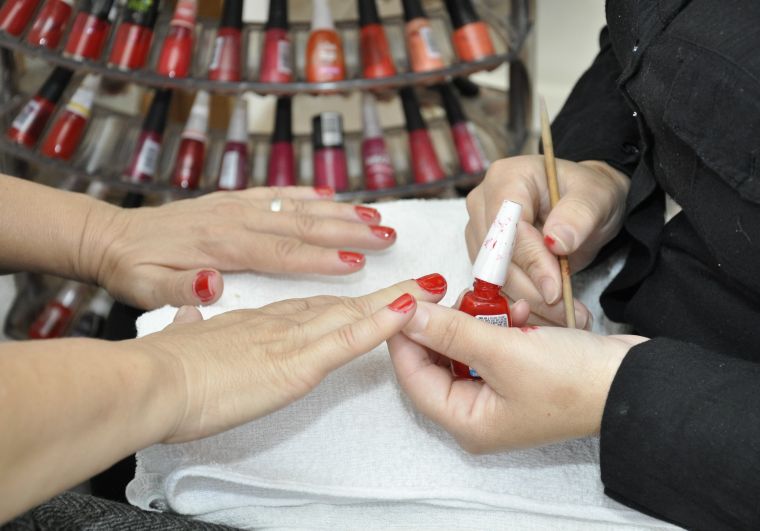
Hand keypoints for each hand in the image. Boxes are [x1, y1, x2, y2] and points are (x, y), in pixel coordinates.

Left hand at [81, 187, 397, 308]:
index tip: (357, 264)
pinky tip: (328, 194)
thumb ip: (178, 289)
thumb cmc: (132, 269)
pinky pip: (275, 194)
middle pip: (302, 224)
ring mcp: (235, 206)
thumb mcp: (145, 288)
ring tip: (376, 215)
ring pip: (296, 206)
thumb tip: (211, 285)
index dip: (322, 258)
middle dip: (348, 230)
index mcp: (221, 245)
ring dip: (338, 210)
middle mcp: (235, 220)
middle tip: (388, 236)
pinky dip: (305, 193)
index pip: (282, 253)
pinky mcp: (231, 201)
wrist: (109, 237)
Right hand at [132, 274, 447, 442]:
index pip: (309, 307)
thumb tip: (193, 308)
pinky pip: (349, 340)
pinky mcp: (297, 362)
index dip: (343, 299)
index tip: (367, 294)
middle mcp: (280, 322)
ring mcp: (292, 339)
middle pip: (341, 305)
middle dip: (383, 295)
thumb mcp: (180, 338)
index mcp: (254, 321)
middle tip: (421, 283)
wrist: (151, 380)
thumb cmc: (160, 368)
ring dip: (396, 301)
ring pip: (353, 315)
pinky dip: (382, 324)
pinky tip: (409, 311)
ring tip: (432, 289)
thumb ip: (192, 322)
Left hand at [388, 301, 646, 451]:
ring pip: (466, 348)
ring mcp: (498, 395)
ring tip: (502, 303)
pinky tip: (523, 311)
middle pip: (438, 361)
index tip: (406, 300)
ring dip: (479, 320)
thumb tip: (407, 316)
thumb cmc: (571, 379)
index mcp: (467, 421)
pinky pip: (493, 346)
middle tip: (456, 293)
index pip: (413, 377)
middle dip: (448, 324)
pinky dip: (503, 325)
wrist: (635, 381)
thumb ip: (451, 331)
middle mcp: (477, 413)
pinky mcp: (518, 376)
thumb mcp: (505, 352)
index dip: (405, 337)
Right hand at [465, 156, 628, 326]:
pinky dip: (524, 305)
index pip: (508, 226)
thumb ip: (579, 216)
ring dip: (527, 303)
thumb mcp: (596, 198)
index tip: (556, 290)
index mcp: (507, 178)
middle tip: (565, 311)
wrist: (584, 207)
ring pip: (493, 279)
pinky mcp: (483, 258)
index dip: (530, 260)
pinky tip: (549, 315)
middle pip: (495, 257)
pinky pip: (497, 289)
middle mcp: (483, 203)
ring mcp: (479, 232)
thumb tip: (557, 241)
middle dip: (530, 289)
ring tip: (565, 316)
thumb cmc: (589, 195)